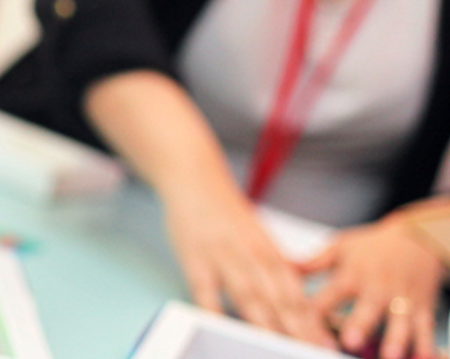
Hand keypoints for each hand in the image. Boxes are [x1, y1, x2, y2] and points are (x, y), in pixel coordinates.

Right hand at [161, 188, 334, 348]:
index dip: (312, 321)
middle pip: (278, 299)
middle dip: (298, 330)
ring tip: (278, 350)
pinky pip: (205, 292)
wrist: (195, 178)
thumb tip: (300, 289)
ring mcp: (224, 258)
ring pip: (248, 297)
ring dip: (265, 326)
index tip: (326, 344)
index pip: (296, 293)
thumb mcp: (259, 235)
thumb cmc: (226, 212)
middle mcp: (252, 256)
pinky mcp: (195, 259)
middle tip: (313, 352)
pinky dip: (214, 312)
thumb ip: (277, 263)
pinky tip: (221, 331)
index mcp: (270, 251)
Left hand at [303, 217, 444, 358]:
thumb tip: (281, 267)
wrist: (416, 238)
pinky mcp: (422, 307)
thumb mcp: (340, 248)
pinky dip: (425, 344)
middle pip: (366, 309)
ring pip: (399, 322)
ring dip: (394, 339)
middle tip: (350, 342)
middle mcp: (376, 288)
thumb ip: (312, 263)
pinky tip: (421, 358)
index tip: (303, 325)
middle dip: (359, 325)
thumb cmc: (372, 246)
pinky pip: (425, 328)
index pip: (330, 294)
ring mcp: (401, 299)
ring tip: (388, 355)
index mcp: (351, 275)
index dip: (317, 310)